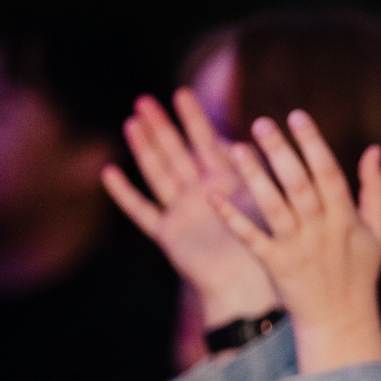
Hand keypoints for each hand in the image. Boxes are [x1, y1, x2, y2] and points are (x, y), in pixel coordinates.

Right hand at [102, 91, 280, 327]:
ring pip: (159, 172)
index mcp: (228, 184)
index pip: (208, 143)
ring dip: (145, 148)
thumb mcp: (264, 203)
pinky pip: (142, 211)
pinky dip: (125, 194)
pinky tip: (109, 173)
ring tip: (131, 122)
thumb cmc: (271, 246)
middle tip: (146, 98)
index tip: (184, 93)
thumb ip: (257, 175)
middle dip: (164, 126)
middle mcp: (201, 193)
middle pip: (178, 152)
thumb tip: (256, 144)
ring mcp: (182, 212)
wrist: (256, 286)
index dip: (196, 120)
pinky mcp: (169, 235)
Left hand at [213, 111, 380, 374]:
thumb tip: (374, 149)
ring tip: (237, 148)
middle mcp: (322, 230)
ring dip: (255, 178)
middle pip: (300, 185)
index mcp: (346, 218)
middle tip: (262, 122)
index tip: (296, 116)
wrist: (341, 320)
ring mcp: (297, 248)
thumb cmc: (359, 273)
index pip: (329, 173)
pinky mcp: (275, 266)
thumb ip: (374, 189)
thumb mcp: (377, 231)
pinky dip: (233, 218)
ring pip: (275, 207)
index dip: (313, 143)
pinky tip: (213, 196)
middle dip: (282, 153)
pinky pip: (252, 239)